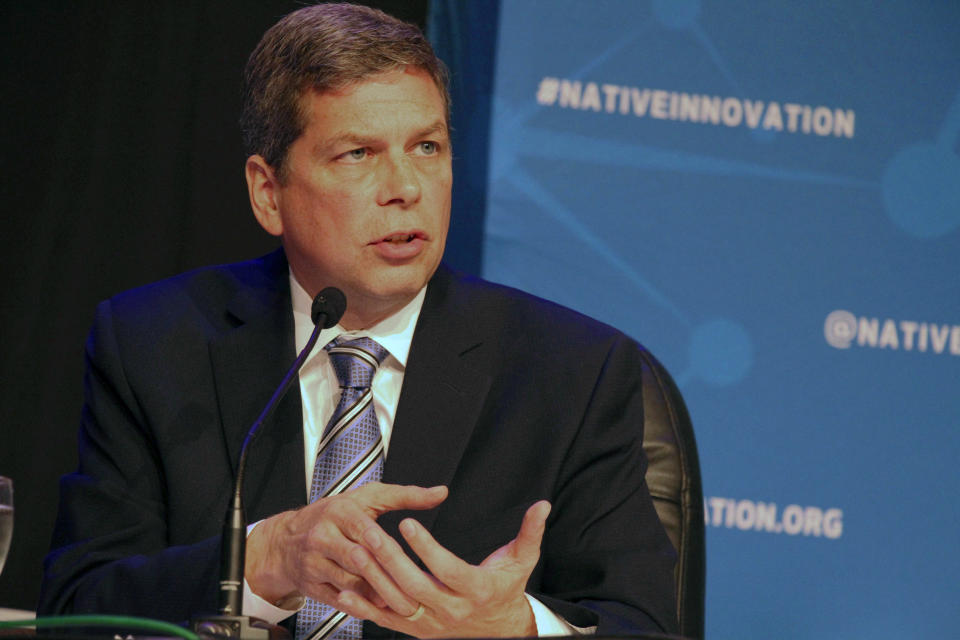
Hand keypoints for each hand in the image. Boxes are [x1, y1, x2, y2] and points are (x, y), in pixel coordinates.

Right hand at [245, 482, 446, 615]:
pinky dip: (358, 605)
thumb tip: (440, 492)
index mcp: (339, 512)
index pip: (365, 529)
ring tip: (399, 599)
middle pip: (357, 559)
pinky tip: (376, 607)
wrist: (286, 540)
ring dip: (374, 593)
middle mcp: (323, 537)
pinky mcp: (310, 586)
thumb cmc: (334, 515)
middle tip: (412, 587)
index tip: (404, 555)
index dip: (385, 544)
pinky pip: (337, 599)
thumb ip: (405, 496)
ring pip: (348, 582)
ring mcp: (314, 563)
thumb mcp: (367, 498)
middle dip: (384, 574)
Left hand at [336, 500, 550, 637]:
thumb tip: (542, 505)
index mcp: (476, 590)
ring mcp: (431, 622)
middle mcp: (452, 610)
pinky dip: (364, 608)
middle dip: (390, 557)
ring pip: (397, 602)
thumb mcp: (522, 561)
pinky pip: (385, 621)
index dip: (427, 547)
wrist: (499, 631)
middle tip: (370, 532)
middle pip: (415, 585)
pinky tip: (345, 592)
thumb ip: (530, 532)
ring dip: (374, 578)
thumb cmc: (506, 590)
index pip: (447, 568)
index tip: (408, 522)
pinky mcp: (415, 629)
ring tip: (357, 551)